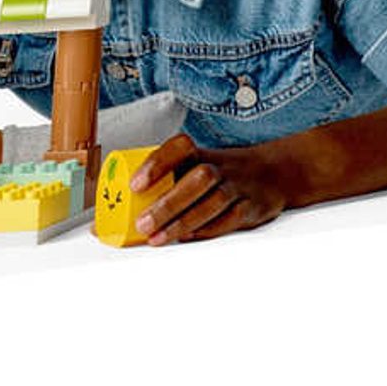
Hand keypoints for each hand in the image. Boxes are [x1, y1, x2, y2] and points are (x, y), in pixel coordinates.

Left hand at [131, 134, 288, 244]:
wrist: (271, 173)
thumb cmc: (217, 173)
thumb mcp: (193, 165)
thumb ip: (161, 182)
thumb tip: (115, 211)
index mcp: (198, 152)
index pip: (178, 148)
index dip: (156, 164)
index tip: (135, 185)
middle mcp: (219, 166)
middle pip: (197, 179)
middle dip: (168, 204)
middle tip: (142, 223)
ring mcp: (237, 186)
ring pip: (213, 202)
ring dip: (183, 222)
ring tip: (156, 237)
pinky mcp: (252, 207)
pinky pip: (230, 219)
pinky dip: (207, 229)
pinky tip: (186, 237)